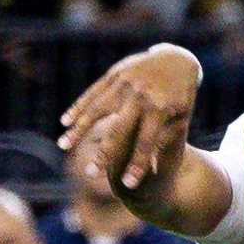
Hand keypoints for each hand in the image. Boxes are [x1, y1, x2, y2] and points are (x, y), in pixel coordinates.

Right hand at [58, 43, 202, 191]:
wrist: (177, 59)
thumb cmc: (180, 98)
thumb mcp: (181, 118)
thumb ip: (166, 140)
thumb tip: (152, 169)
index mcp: (160, 108)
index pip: (147, 142)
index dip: (138, 164)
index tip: (128, 185)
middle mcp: (140, 95)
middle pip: (118, 129)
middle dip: (105, 153)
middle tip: (91, 173)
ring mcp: (125, 83)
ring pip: (97, 109)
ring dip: (79, 128)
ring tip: (63, 146)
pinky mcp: (114, 74)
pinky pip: (92, 92)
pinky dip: (78, 107)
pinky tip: (64, 122)